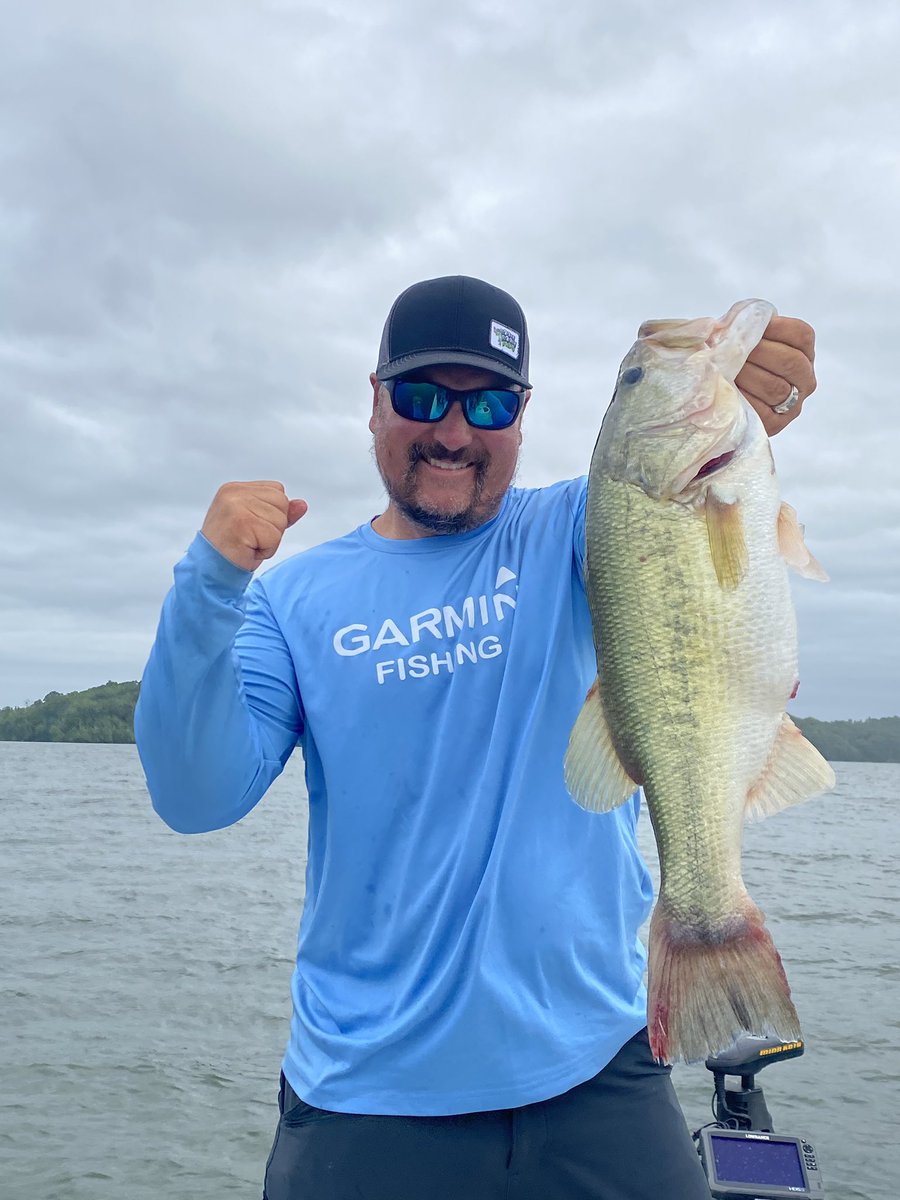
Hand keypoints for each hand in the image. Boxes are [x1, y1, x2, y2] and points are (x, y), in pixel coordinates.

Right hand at [200, 481, 307, 571]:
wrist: (209, 571)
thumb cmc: (232, 549)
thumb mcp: (259, 525)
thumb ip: (280, 512)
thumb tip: (302, 504)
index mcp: (235, 489)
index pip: (277, 490)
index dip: (272, 514)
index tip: (251, 527)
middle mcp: (234, 493)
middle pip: (282, 502)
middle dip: (273, 526)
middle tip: (250, 538)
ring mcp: (236, 505)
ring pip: (280, 520)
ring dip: (270, 540)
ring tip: (248, 544)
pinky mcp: (242, 521)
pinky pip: (274, 536)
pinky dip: (266, 550)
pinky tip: (247, 550)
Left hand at [735, 316, 816, 435]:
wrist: (724, 402)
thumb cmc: (734, 362)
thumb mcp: (745, 341)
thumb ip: (746, 329)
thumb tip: (732, 325)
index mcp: (804, 353)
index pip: (801, 335)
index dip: (776, 328)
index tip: (751, 325)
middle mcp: (805, 379)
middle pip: (790, 362)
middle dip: (758, 352)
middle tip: (733, 349)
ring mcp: (793, 404)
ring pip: (775, 387)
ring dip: (747, 376)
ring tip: (725, 369)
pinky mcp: (775, 424)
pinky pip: (762, 411)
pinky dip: (743, 398)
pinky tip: (727, 389)